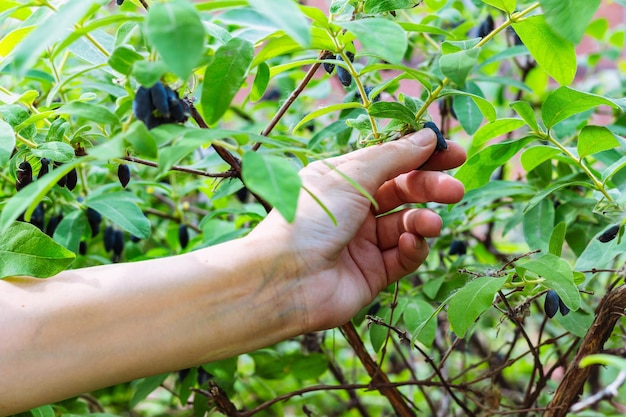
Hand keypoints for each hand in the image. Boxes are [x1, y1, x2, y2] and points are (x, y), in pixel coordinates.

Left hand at [250, 129, 465, 330]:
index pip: (390, 162)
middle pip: (403, 192)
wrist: (285, 279)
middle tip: (455, 190)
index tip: (455, 153)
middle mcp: (353, 208)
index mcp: (342, 179)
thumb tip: (428, 136)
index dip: (422, 156)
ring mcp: (362, 242)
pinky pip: (403, 256)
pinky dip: (412, 248)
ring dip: (423, 221)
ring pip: (406, 225)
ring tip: (431, 224)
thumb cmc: (310, 217)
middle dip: (431, 189)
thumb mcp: (352, 176)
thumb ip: (394, 157)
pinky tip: (409, 243)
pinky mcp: (372, 273)